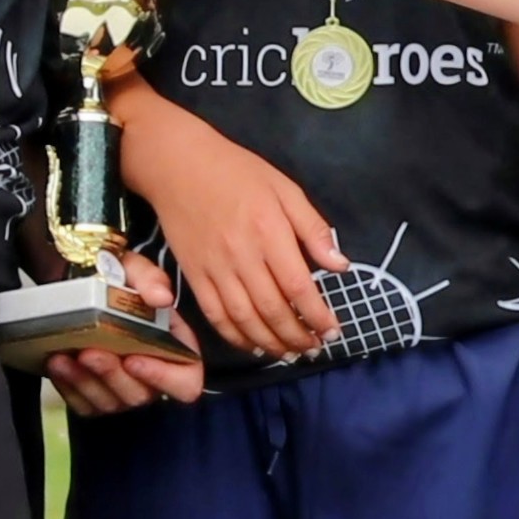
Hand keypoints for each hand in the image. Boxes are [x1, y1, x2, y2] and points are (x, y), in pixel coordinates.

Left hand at [43, 254, 207, 414]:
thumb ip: (151, 279)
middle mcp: (152, 377)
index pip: (186, 382)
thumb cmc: (115, 279)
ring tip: (64, 356)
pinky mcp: (94, 398)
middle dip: (112, 375)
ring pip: (109, 402)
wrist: (78, 284)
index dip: (164, 378)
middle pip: (140, 395)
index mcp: (174, 349)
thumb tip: (162, 298)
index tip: (134, 359)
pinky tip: (56, 363)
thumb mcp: (134, 268)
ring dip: (85, 381)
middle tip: (90, 351)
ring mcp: (123, 391)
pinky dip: (68, 387)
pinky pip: (84, 404)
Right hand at [128, 107, 342, 359]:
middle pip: (272, 309)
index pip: (298, 286)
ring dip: (270, 343)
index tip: (332, 330)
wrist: (178, 165)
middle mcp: (241, 255)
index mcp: (269, 231)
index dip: (317, 315)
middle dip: (297, 336)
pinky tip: (254, 346)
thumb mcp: (285, 188)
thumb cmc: (237, 172)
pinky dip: (236, 337)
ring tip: (290, 353)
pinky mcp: (192, 275)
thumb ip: (313, 228)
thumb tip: (341, 266)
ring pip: (244, 319)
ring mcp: (214, 268)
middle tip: (314, 348)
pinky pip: (215, 316)